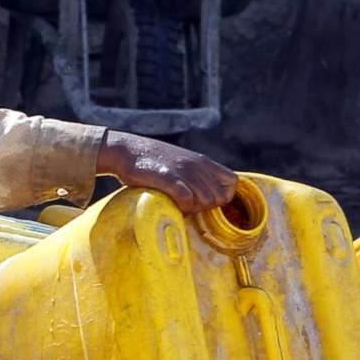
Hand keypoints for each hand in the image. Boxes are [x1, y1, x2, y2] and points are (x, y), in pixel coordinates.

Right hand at [97, 133, 238, 213]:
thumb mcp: (182, 162)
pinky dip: (182, 207)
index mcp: (203, 161)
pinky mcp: (168, 178)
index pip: (232, 182)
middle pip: (219, 198)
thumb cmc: (153, 162)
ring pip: (205, 201)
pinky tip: (172, 204)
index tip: (206, 201)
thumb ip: (197, 175)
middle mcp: (197, 165)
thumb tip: (208, 197)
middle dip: (206, 207)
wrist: (127, 150)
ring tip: (178, 204)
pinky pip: (187, 200)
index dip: (223, 196)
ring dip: (193, 209)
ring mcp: (183, 171)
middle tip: (188, 205)